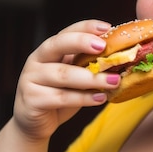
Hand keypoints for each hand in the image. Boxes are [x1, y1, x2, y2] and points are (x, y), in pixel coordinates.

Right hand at [12, 19, 118, 139]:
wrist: (35, 124)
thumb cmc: (59, 95)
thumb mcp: (74, 76)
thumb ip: (87, 65)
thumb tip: (121, 58)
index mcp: (48, 50)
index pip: (66, 32)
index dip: (85, 27)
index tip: (106, 27)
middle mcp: (36, 60)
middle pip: (57, 45)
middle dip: (81, 43)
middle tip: (103, 47)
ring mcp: (30, 80)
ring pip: (64, 75)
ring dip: (92, 78)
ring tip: (114, 81)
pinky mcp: (32, 100)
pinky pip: (61, 97)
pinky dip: (84, 98)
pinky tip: (101, 98)